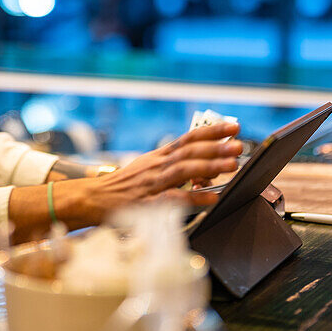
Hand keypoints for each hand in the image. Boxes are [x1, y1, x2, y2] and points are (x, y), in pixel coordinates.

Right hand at [68, 121, 241, 226]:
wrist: (92, 198)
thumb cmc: (123, 186)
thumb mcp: (147, 168)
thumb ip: (173, 167)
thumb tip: (207, 169)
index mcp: (158, 156)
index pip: (188, 138)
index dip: (212, 131)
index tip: (233, 127)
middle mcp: (156, 165)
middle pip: (189, 152)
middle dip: (216, 147)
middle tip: (239, 145)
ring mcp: (151, 183)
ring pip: (184, 170)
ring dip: (210, 166)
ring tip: (232, 165)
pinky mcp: (146, 203)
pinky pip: (173, 199)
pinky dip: (194, 198)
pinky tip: (211, 198)